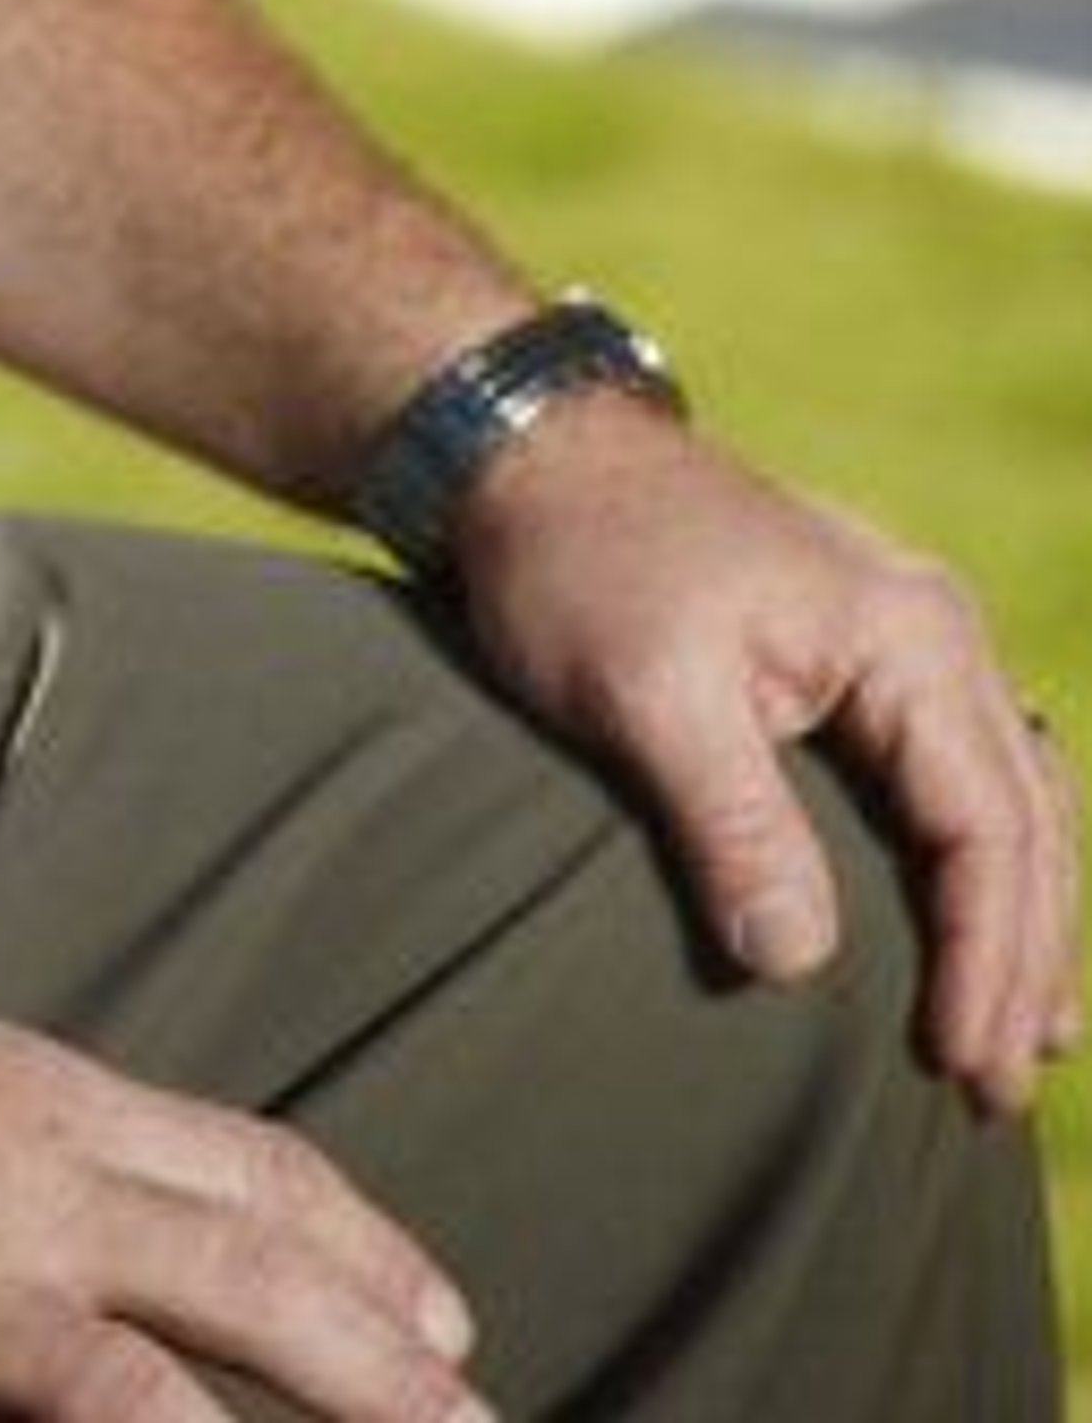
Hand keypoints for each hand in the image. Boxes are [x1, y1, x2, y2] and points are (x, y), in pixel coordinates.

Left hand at [449, 389, 1082, 1116]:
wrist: (520, 449)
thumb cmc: (581, 558)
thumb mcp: (647, 692)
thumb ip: (734, 823)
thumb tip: (800, 963)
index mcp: (908, 635)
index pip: (987, 829)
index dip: (986, 959)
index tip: (963, 1067)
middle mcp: (930, 629)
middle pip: (1022, 822)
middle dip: (1021, 962)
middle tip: (996, 1093)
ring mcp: (900, 636)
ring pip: (1004, 801)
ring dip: (1012, 918)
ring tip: (1014, 1038)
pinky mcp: (854, 654)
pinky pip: (954, 775)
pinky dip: (973, 860)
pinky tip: (967, 926)